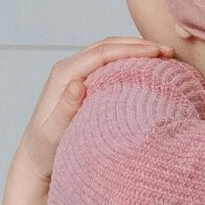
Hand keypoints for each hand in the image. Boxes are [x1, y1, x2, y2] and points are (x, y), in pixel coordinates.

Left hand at [10, 38, 171, 185]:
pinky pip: (107, 63)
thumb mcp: (53, 134)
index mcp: (63, 75)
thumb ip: (64, 110)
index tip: (158, 53)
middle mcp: (68, 70)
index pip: (102, 53)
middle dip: (138, 45)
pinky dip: (128, 60)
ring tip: (164, 56)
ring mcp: (74, 74)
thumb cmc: (45, 151)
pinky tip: (147, 68)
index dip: (131, 49)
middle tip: (168, 51)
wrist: (35, 160)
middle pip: (107, 46)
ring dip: (135, 49)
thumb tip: (78, 84)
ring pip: (109, 51)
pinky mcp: (81, 82)